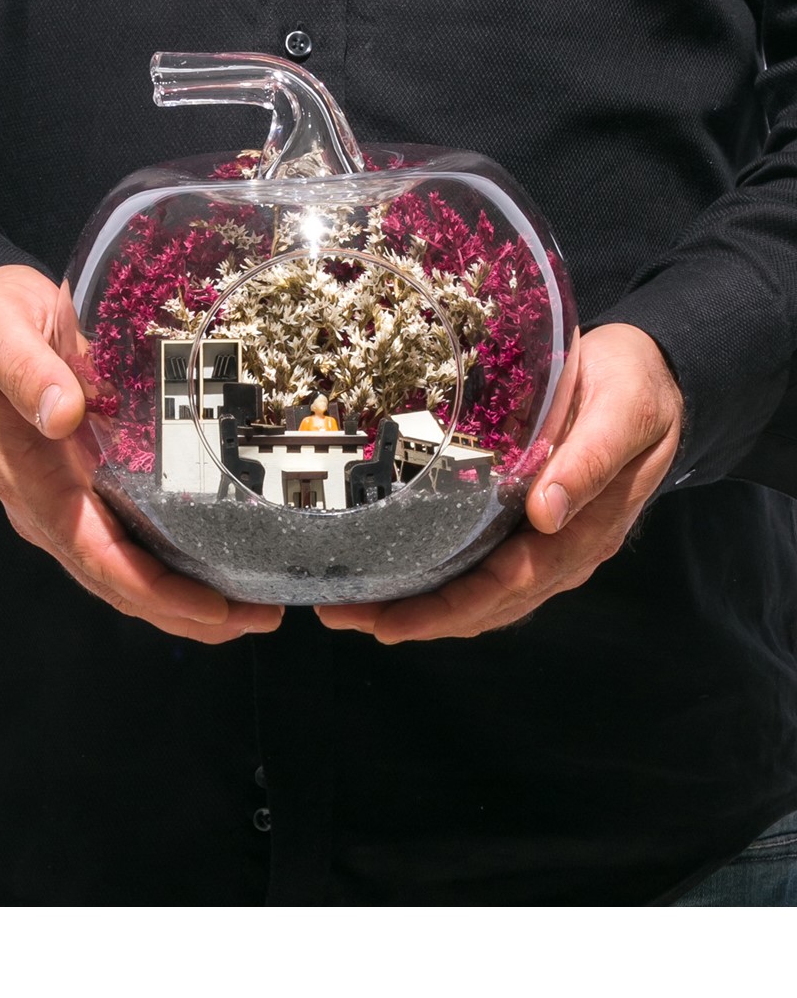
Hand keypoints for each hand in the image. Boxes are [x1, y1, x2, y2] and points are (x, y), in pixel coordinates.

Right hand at [0, 265, 282, 642]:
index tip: (212, 608)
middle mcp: (51, 507)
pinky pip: (137, 539)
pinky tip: (228, 559)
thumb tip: (62, 414)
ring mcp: (72, 502)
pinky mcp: (92, 486)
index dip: (156, 590)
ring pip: (133, 571)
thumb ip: (26, 370)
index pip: (97, 556)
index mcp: (31, 482)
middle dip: (189, 610)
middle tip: (261, 618)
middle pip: (122, 582)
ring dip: (191, 596)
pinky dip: (182, 561)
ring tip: (257, 607)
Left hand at [317, 323, 683, 642]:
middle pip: (483, 603)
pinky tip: (393, 572)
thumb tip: (546, 512)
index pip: (508, 587)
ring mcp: (546, 541)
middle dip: (413, 616)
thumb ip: (589, 460)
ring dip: (416, 603)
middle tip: (342, 614)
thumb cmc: (636, 386)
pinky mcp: (529, 523)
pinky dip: (436, 577)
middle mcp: (562, 549)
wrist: (656, 372)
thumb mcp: (622, 412)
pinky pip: (480, 566)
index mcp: (585, 531)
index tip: (391, 624)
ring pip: (477, 593)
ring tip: (350, 604)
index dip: (447, 610)